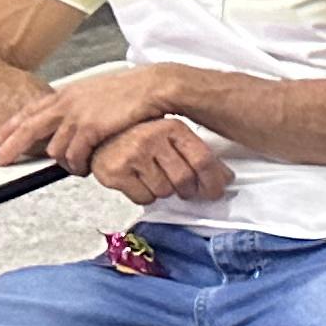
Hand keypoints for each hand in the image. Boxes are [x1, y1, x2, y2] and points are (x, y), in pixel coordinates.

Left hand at [0, 63, 169, 173]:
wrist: (154, 86)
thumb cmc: (133, 89)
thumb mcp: (97, 92)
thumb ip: (80, 105)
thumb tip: (72, 120)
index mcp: (68, 93)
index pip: (30, 110)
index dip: (12, 125)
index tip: (1, 137)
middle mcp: (67, 104)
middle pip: (28, 129)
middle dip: (11, 147)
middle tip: (1, 160)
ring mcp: (77, 117)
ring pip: (54, 149)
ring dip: (62, 162)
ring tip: (75, 166)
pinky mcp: (91, 130)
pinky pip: (75, 156)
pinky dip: (78, 165)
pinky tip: (86, 167)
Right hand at [92, 116, 229, 206]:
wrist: (99, 136)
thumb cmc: (140, 138)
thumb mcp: (171, 137)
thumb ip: (197, 154)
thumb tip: (225, 179)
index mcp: (173, 127)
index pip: (203, 160)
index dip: (213, 181)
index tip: (216, 191)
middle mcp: (153, 137)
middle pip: (184, 179)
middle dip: (188, 190)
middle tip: (184, 189)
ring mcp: (133, 154)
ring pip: (164, 191)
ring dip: (164, 191)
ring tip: (154, 177)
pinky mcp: (115, 171)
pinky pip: (143, 198)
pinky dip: (145, 195)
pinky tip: (139, 181)